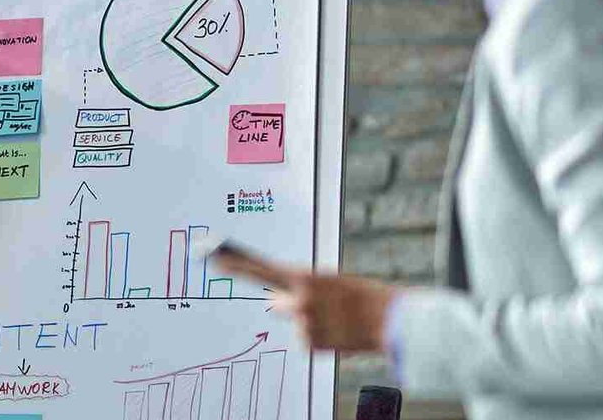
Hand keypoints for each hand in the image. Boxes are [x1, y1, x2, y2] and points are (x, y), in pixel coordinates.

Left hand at [215, 250, 401, 352]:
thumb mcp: (330, 282)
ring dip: (310, 323)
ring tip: (337, 319)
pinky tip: (338, 333)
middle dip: (289, 304)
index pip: (261, 269)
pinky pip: (306, 340)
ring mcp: (302, 323)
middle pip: (276, 303)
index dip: (236, 265)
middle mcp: (298, 300)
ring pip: (296, 323)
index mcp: (304, 277)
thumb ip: (301, 287)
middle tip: (316, 305)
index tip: (215, 259)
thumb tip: (278, 298)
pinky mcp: (308, 343)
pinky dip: (320, 338)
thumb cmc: (362, 296)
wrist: (388, 319)